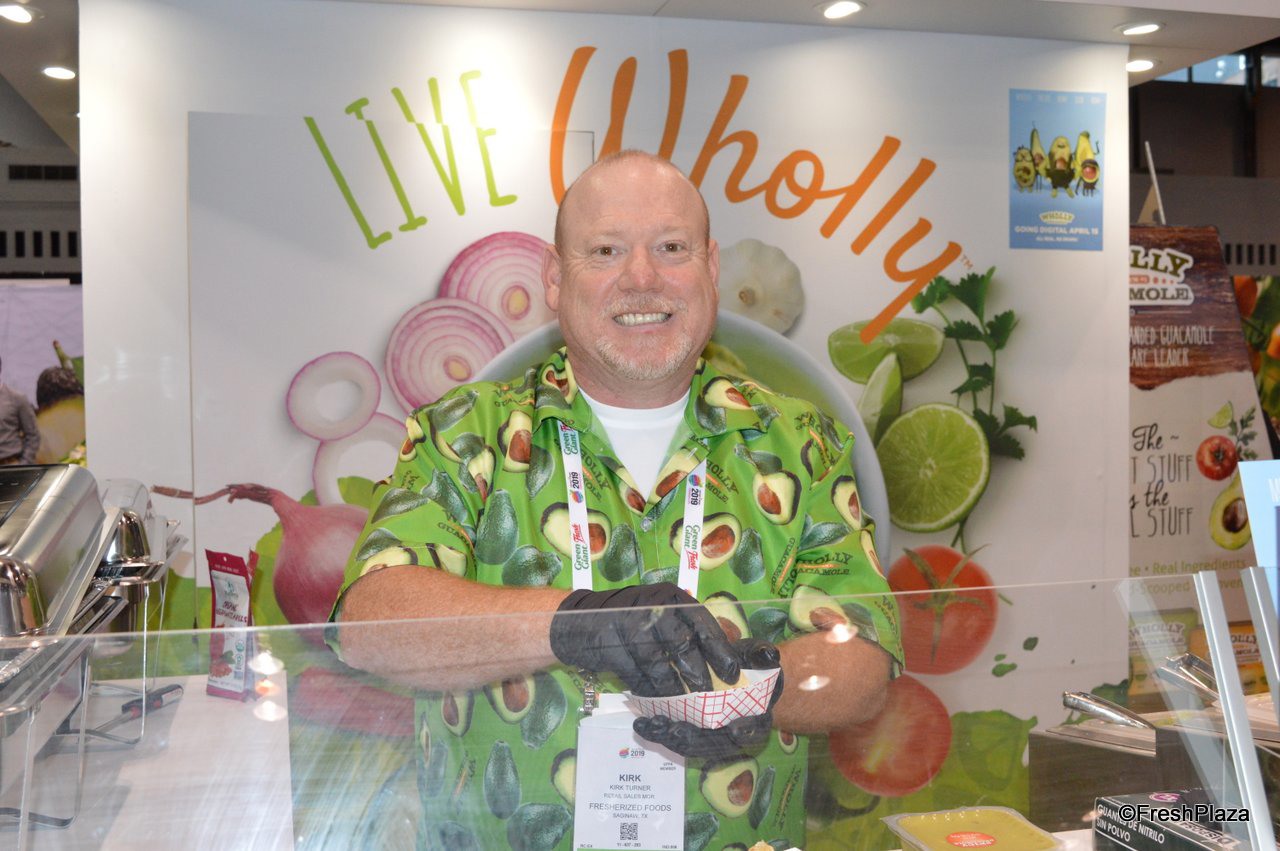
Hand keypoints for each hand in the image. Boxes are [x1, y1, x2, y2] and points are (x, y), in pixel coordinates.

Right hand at [549, 583, 737, 696]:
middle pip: (680, 643)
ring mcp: (626, 624)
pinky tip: (655, 703)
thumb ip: (686, 631)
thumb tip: (723, 660)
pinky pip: (633, 674)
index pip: (702, 622)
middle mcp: (650, 606)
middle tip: (707, 697)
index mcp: (670, 597)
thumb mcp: (660, 615)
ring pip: (657, 663)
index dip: (720, 650)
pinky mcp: (607, 644)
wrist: (576, 620)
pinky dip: (647, 691)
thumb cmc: (629, 620)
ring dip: (672, 689)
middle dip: (697, 674)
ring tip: (682, 705)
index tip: (733, 675)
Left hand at [632, 638, 784, 759]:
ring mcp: (709, 736)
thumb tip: (769, 655)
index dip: (747, 731)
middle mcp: (733, 734)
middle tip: (675, 731)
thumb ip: (763, 654)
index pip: (755, 731)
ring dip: (670, 739)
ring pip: (691, 746)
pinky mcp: (689, 732)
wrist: (731, 671)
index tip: (735, 728)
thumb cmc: (748, 663)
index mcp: (756, 718)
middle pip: (716, 746)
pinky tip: (642, 724)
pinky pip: (674, 738)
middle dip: (695, 740)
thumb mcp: (758, 654)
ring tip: (650, 727)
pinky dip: (658, 733)